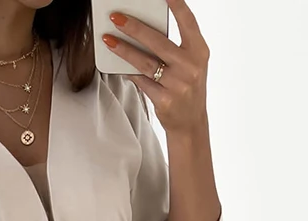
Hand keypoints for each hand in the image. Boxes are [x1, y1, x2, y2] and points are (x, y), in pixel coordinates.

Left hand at [103, 0, 209, 133]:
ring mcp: (178, 85)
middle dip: (135, 28)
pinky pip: (141, 82)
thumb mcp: (188, 64)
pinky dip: (129, 72)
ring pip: (145, 63)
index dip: (176, 5)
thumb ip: (173, 47)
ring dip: (124, 50)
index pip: (187, 22)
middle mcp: (190, 67)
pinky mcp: (165, 100)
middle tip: (117, 17)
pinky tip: (118, 65)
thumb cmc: (186, 86)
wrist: (190, 122)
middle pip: (158, 42)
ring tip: (108, 40)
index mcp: (199, 51)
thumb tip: (142, 29)